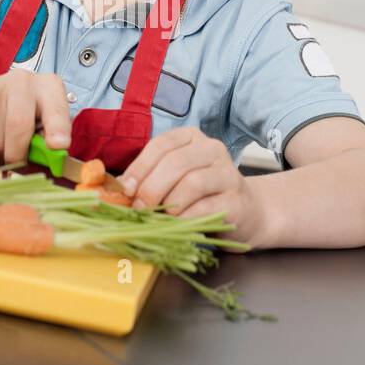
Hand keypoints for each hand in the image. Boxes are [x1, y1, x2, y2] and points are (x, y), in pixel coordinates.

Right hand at [0, 69, 71, 163]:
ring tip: (3, 146)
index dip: (58, 129)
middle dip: (18, 155)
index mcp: (48, 86)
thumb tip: (54, 155)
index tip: (58, 146)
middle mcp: (21, 81)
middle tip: (18, 163)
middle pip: (18, 126)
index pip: (55, 109)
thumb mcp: (44, 120)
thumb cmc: (23, 113)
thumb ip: (52, 137)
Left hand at [120, 127, 265, 247]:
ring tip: (159, 218)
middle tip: (140, 209)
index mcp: (192, 138)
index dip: (140, 167)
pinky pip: (205, 208)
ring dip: (169, 204)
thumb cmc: (200, 195)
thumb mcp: (174, 180)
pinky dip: (185, 219)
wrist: (245, 212)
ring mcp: (228, 173)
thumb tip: (119, 190)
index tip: (126, 189)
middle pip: (175, 163)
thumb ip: (150, 178)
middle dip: (151, 188)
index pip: (161, 145)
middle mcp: (212, 149)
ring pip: (192, 183)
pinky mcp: (237, 200)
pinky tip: (177, 225)